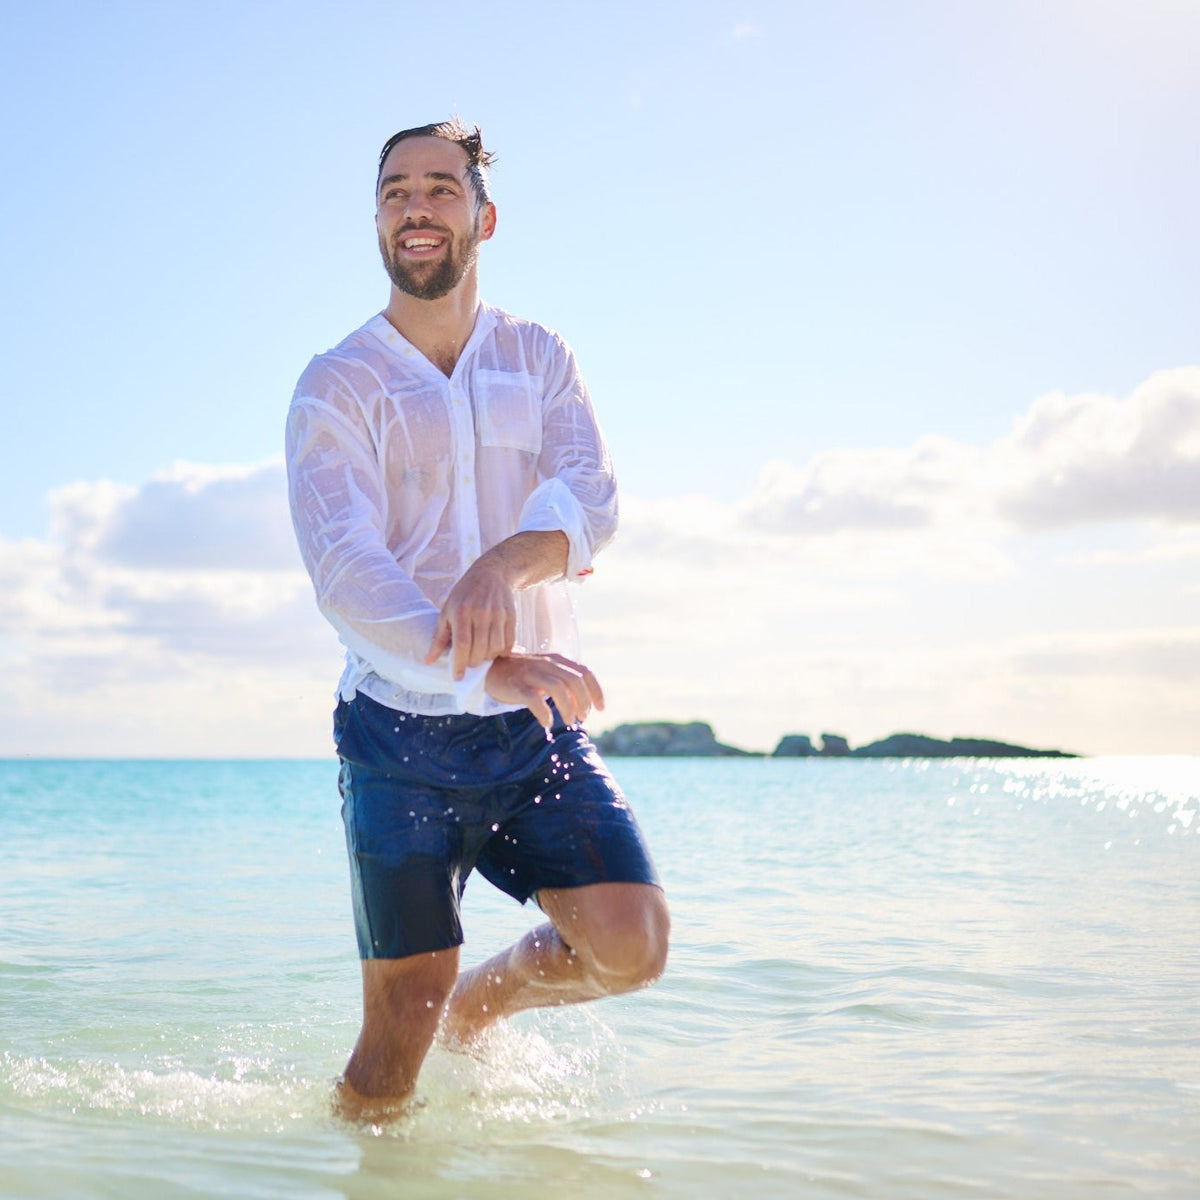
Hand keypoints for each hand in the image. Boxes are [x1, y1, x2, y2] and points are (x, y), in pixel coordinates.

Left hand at [424, 558, 516, 679]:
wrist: (490, 574)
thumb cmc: (464, 595)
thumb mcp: (447, 612)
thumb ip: (438, 638)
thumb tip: (427, 661)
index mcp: (461, 612)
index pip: (462, 644)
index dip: (460, 663)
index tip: (458, 677)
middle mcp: (481, 613)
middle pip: (480, 649)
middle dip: (474, 662)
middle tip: (470, 663)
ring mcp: (498, 614)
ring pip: (496, 648)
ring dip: (488, 657)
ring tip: (482, 654)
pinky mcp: (511, 615)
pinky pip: (509, 642)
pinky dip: (502, 651)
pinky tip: (495, 649)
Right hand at [484, 653, 604, 728]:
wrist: (490, 670)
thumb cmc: (524, 676)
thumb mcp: (548, 673)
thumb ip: (565, 682)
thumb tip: (584, 704)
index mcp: (557, 660)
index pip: (585, 672)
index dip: (596, 691)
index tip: (601, 709)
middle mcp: (546, 663)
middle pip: (574, 681)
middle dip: (583, 702)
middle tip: (581, 718)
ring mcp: (530, 672)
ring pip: (557, 688)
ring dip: (567, 707)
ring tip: (568, 721)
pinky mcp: (516, 685)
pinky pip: (533, 698)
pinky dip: (544, 712)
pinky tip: (547, 722)